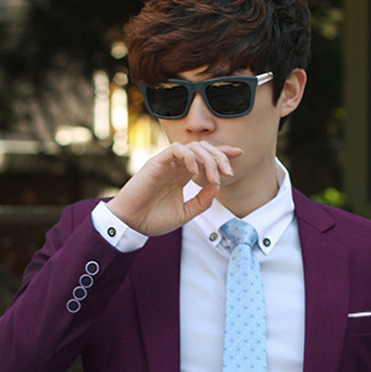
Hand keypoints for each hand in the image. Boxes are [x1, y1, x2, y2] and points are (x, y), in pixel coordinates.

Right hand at [107, 141, 242, 236]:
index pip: (205, 157)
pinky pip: (175, 150)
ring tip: (213, 176)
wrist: (131, 224)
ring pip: (192, 147)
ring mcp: (166, 163)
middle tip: (228, 173)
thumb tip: (217, 186)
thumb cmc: (153, 220)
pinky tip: (195, 170)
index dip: (223, 152)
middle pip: (203, 148)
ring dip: (208, 158)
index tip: (239, 154)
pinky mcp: (156, 163)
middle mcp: (175, 166)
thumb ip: (203, 201)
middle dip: (220, 157)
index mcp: (182, 175)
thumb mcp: (186, 213)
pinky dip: (189, 156)